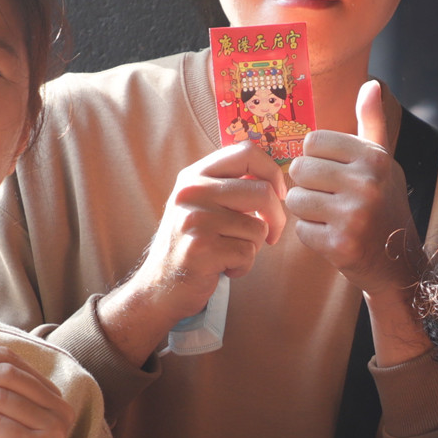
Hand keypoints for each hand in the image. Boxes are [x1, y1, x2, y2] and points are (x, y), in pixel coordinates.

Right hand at [103, 142, 286, 361]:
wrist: (160, 286)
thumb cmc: (192, 244)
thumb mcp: (203, 204)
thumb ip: (230, 187)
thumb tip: (275, 178)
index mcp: (194, 175)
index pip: (246, 152)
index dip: (272, 172)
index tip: (278, 194)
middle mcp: (192, 191)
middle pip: (262, 192)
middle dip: (276, 218)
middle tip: (271, 235)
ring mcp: (194, 219)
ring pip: (258, 228)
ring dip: (253, 247)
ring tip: (229, 253)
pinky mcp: (200, 248)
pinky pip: (247, 253)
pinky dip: (243, 266)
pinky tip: (223, 268)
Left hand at [285, 80, 420, 298]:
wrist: (399, 263)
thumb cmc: (384, 205)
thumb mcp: (382, 161)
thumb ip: (371, 123)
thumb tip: (371, 83)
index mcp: (373, 157)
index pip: (313, 141)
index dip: (317, 159)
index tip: (335, 175)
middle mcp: (366, 182)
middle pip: (300, 169)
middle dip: (308, 186)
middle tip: (331, 199)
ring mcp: (354, 215)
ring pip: (295, 199)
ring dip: (307, 211)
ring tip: (331, 217)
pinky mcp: (341, 244)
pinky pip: (301, 229)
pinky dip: (311, 235)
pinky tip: (333, 237)